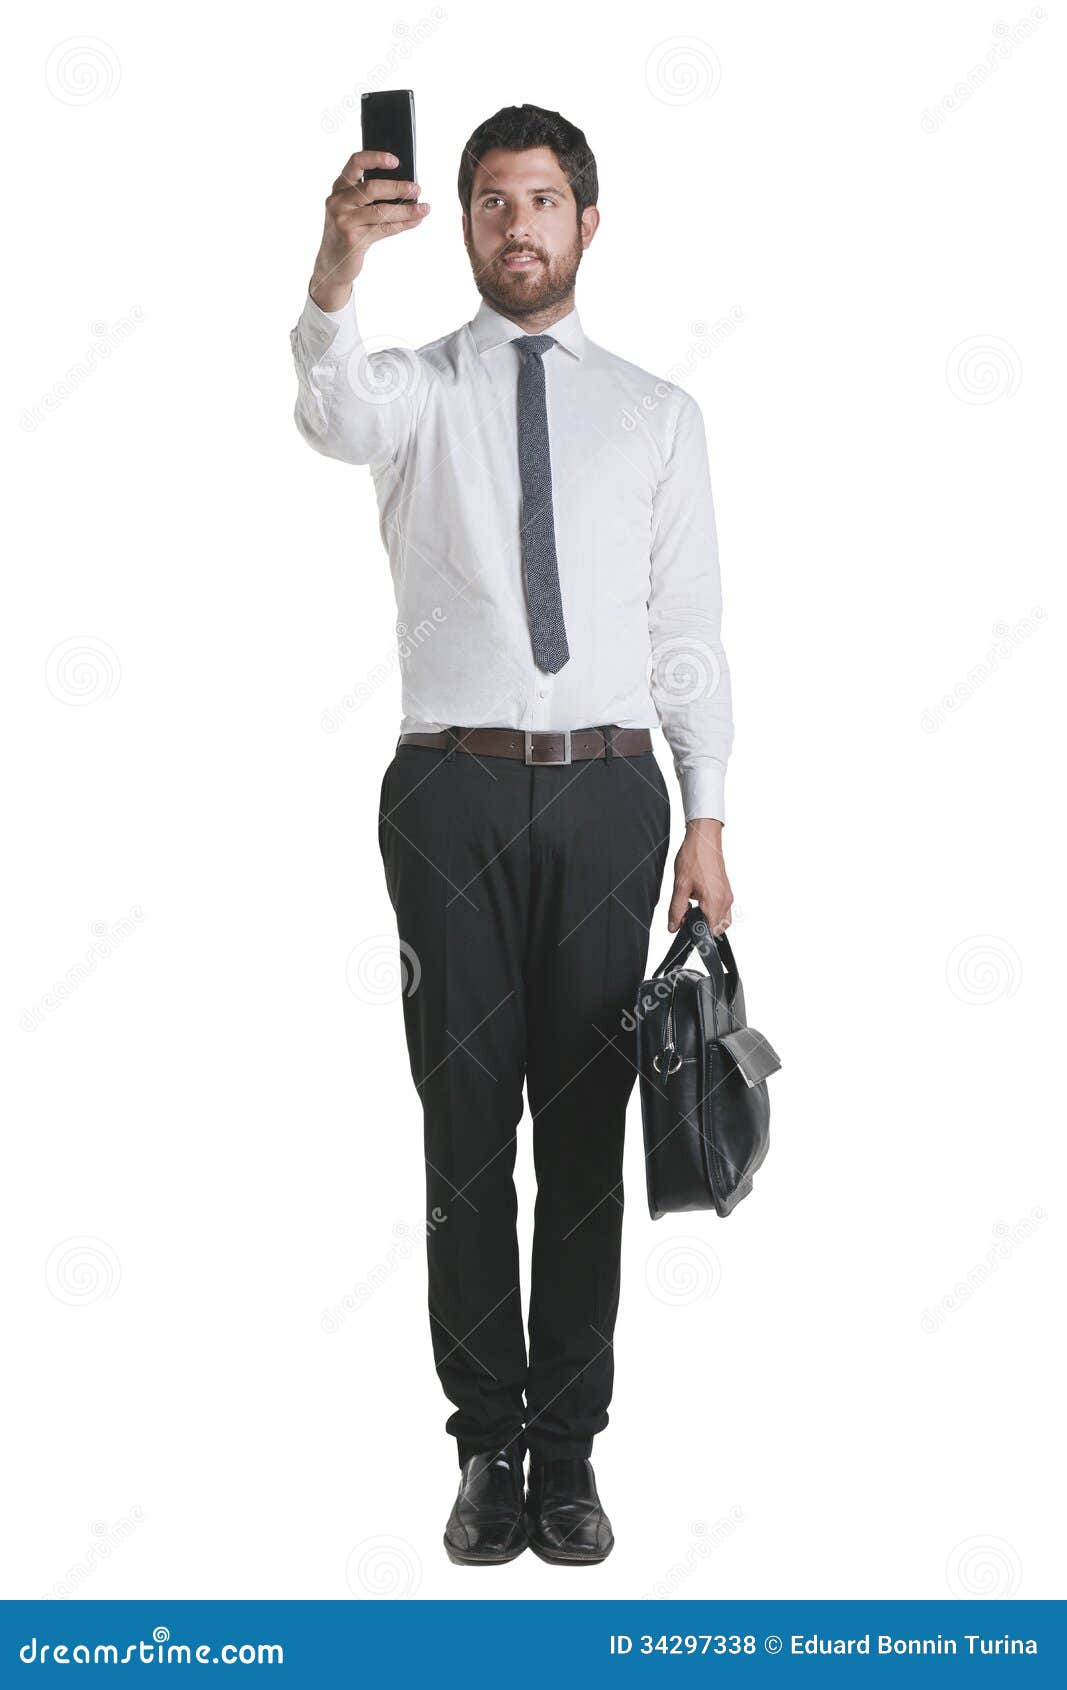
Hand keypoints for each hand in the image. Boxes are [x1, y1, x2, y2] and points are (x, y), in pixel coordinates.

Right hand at [309, 151, 430, 311]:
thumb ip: (369, 196)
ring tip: (424, 208)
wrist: (332, 263)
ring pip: (381, 211)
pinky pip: (383, 228)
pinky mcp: (352, 239)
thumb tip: (406, 187)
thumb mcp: (352, 209)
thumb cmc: (347, 231)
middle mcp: (338, 201)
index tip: (396, 161)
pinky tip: (415, 220)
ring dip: (406, 210)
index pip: (355, 163)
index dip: (376, 158)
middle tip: (417, 188)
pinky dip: (403, 224)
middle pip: (372, 188)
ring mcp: (344, 220)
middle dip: (398, 187)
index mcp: (339, 188)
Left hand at [667, 819, 732, 934]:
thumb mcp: (680, 886)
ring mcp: (728, 895)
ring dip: (708, 918)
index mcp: (715, 901)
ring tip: (693, 905)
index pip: (711, 932)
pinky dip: (711, 909)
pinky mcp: (726, 890)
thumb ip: (676, 910)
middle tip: (687, 915)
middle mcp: (725, 900)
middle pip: (718, 928)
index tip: (686, 926)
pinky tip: (699, 898)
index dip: (698, 933)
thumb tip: (673, 927)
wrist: (704, 838)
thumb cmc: (694, 857)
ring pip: (721, 919)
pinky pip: (722, 908)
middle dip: (703, 927)